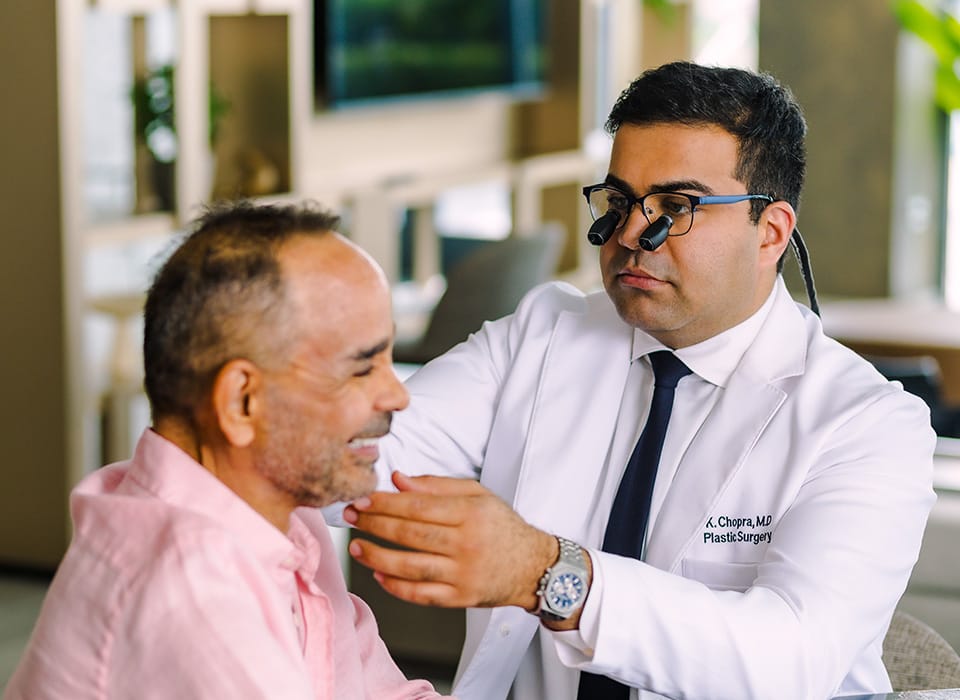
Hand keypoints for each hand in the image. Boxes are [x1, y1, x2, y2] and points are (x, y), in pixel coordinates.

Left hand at [344, 472, 557, 610]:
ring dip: (377, 557)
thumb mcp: (478, 495)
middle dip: (374, 525)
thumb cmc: (502, 527)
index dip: (385, 503)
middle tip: (351, 517)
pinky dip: (396, 587)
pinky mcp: (461, 598)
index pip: (418, 507)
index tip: (363, 499)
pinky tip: (379, 576)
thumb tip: (399, 480)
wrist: (533, 566)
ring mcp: (463, 574)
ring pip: (411, 567)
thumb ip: (437, 486)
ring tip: (356, 547)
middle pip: (410, 534)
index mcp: (470, 513)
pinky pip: (421, 594)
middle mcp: (467, 544)